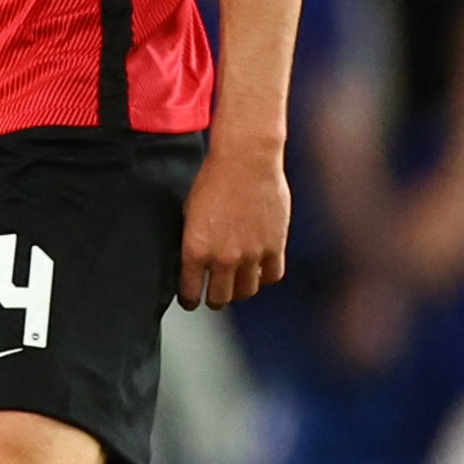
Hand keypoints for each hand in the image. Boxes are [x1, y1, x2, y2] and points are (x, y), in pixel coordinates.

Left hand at [180, 139, 291, 308]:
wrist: (245, 161)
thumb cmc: (212, 182)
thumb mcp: (188, 214)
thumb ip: (192, 242)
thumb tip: (192, 262)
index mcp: (195, 250)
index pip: (191, 292)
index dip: (190, 300)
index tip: (191, 302)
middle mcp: (223, 257)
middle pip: (221, 297)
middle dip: (214, 300)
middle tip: (213, 298)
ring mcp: (251, 254)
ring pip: (246, 291)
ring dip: (239, 291)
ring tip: (236, 287)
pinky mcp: (275, 246)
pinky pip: (271, 276)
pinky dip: (264, 276)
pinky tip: (258, 271)